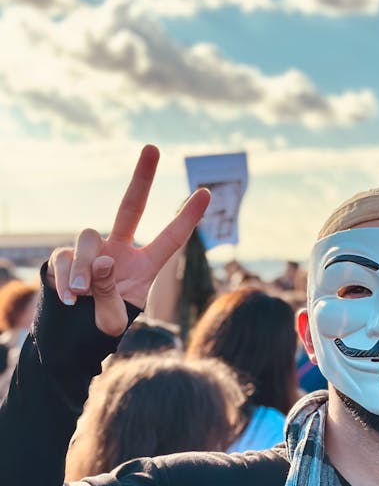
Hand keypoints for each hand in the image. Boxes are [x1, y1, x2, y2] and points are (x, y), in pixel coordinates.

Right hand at [46, 145, 209, 335]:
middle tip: (154, 148)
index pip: (170, 239)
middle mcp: (120, 251)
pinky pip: (64, 256)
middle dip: (142, 177)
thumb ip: (110, 293)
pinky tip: (70, 300)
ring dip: (85, 266)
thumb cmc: (100, 328)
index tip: (206, 192)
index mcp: (144, 267)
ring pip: (89, 236)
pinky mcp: (64, 255)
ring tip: (82, 295)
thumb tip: (104, 260)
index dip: (187, 217)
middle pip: (131, 206)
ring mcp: (92, 251)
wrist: (70, 338)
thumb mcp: (112, 320)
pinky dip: (66, 278)